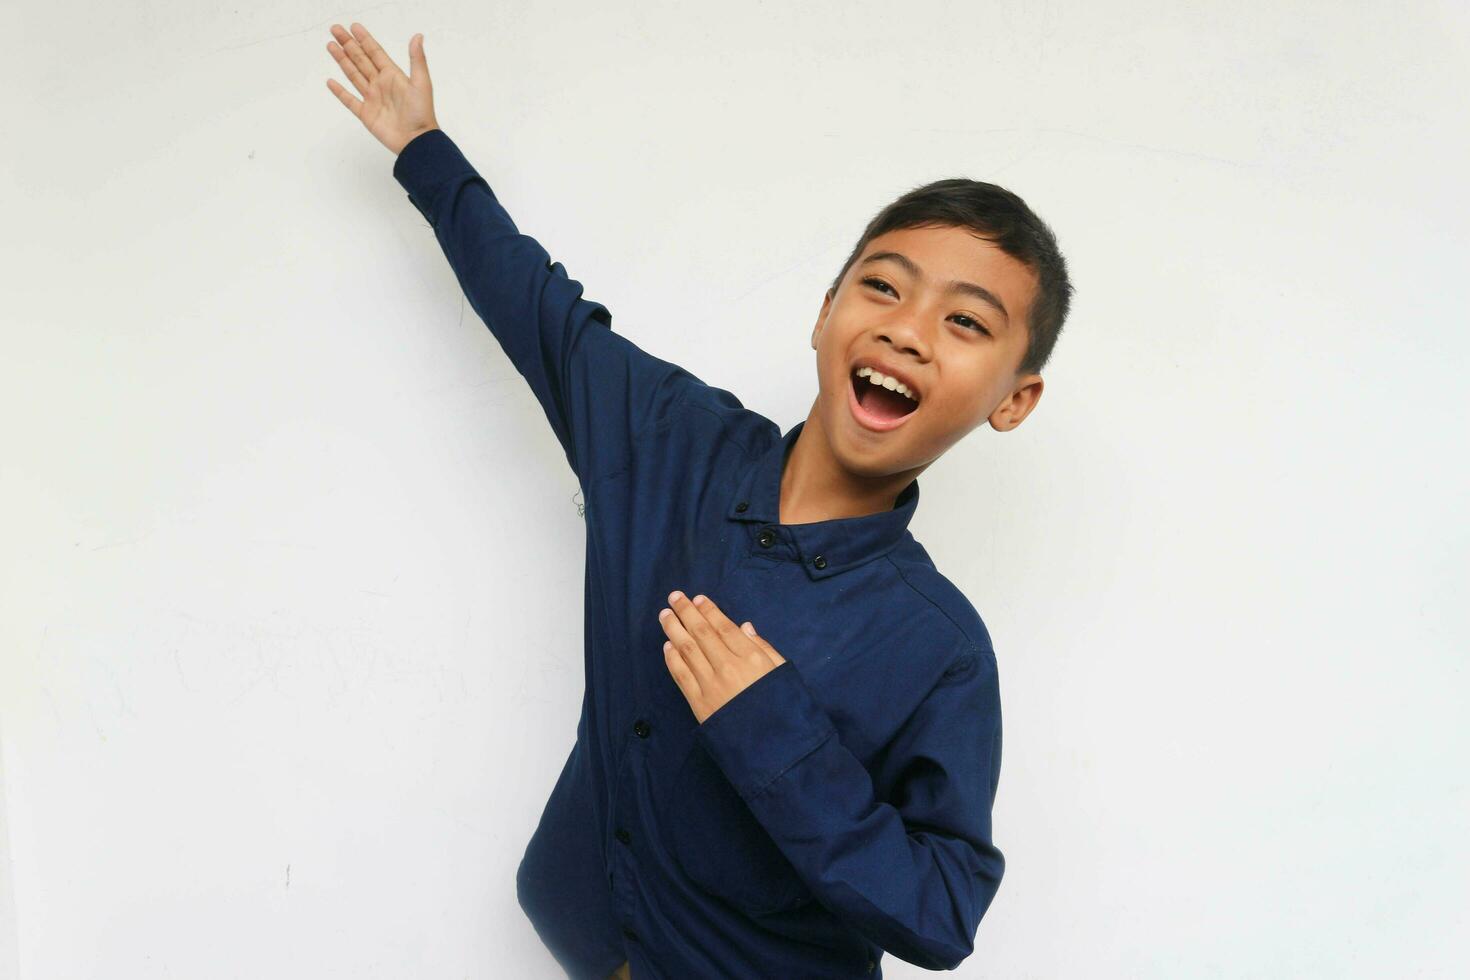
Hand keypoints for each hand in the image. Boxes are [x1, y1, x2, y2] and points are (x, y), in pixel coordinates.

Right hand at [325, 23, 439, 155]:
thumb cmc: (421, 113)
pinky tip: (330, 81)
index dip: (364, 39)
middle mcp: (381, 84)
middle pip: (361, 60)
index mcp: (393, 75)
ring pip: (353, 75)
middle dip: (348, 44)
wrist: (417, 141)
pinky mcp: (366, 114)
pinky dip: (340, 91)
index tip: (353, 27)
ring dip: (342, 61)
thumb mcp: (421, 83)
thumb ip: (417, 59)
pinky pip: (350, 100)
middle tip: (335, 30)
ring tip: (331, 46)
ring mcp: (372, 99)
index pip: (375, 52)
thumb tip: (418, 36)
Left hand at [659, 591, 786, 724]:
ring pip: (687, 650)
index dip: (709, 611)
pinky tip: (667, 645)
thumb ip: (764, 648)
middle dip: (686, 612)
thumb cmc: (783, 709)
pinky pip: (681, 674)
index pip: (724, 627)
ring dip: (673, 629)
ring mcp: (711, 685)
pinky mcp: (699, 702)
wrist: (772, 748)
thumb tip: (744, 626)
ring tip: (665, 615)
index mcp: (752, 658)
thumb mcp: (783, 674)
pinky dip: (672, 658)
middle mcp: (728, 667)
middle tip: (674, 597)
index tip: (697, 598)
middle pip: (701, 633)